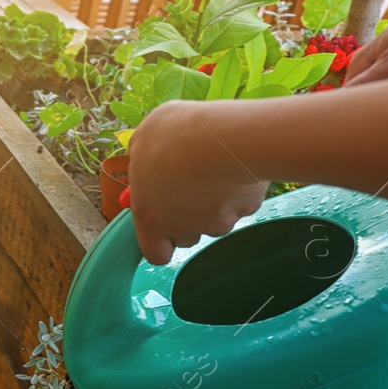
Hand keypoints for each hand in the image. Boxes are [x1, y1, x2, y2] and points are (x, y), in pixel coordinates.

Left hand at [126, 101, 266, 264]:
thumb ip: (141, 153)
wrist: (228, 137)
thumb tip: (143, 155)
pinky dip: (238, 189)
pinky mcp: (246, 209)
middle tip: (190, 186)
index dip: (161, 243)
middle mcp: (181, 227)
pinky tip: (235, 165)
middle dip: (188, 218)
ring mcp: (216, 222)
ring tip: (213, 168)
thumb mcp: (147, 135)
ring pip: (215, 221)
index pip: (156, 254)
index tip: (164, 225)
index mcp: (150, 216)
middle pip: (186, 237)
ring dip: (214, 204)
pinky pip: (241, 203)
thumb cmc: (180, 134)